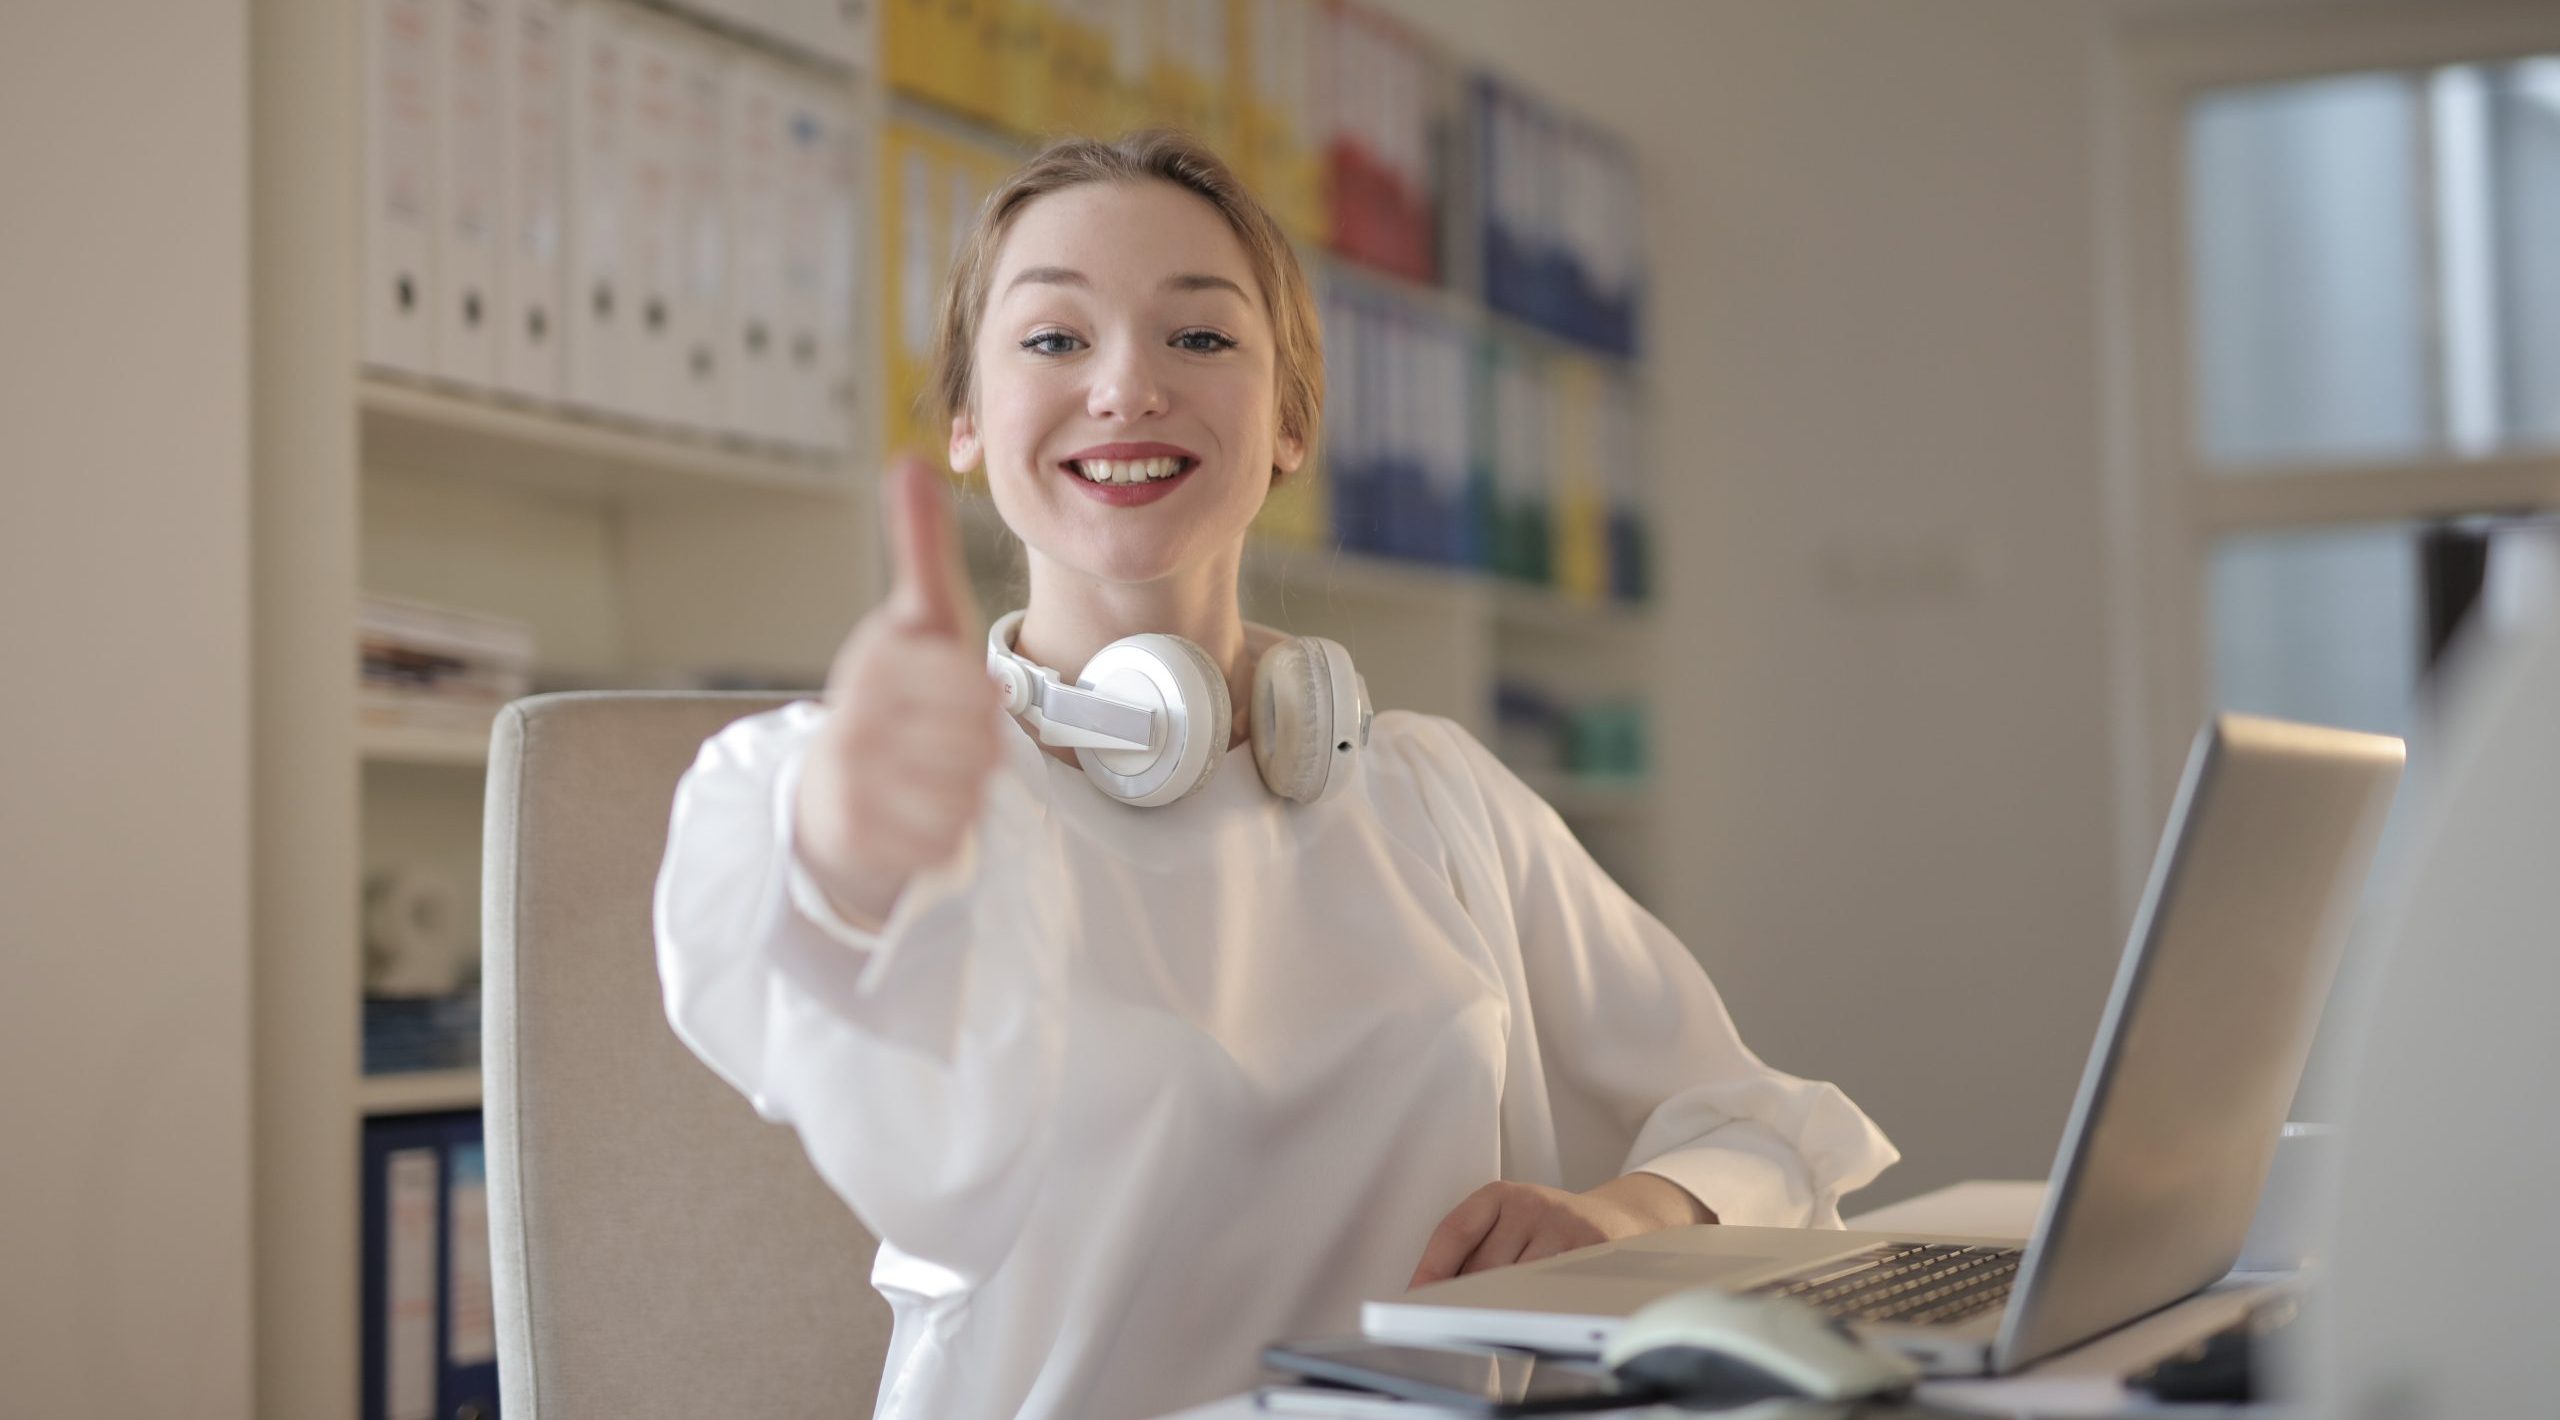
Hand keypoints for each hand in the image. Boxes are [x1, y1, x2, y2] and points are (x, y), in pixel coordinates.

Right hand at [792, 455, 999, 929]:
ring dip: (966, 791)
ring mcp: (849, 780)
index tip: (960, 700)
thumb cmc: (895, 697)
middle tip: (952, 746)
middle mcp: (852, 718)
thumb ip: (921, 546)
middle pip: (977, 743)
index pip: (971, 687)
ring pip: (965, 792)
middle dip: (979, 749)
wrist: (830, 794)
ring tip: (935, 776)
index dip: (980, 701)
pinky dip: (948, 832)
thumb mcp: (917, 619)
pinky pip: (944, 838)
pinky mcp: (855, 836)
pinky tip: (922, 813)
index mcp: (875, 660)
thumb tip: (908, 457)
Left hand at [1406, 1174, 1714, 1289]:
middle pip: (1485, 1266)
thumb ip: (1478, 1250)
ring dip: (1508, 1306)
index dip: (1432, 1267)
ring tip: (1506, 1315)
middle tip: (1460, 1318)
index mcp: (1501, 1195)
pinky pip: (1555, 1289)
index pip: (1455, 1230)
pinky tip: (1539, 1310)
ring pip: (1519, 1282)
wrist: (1620, 1219)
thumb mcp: (1512, 1223)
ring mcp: (1564, 1225)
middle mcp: (1531, 1203)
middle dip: (1471, 1297)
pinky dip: (1542, 1305)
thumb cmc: (1552, 1229)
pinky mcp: (1593, 1247)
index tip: (1415, 1296)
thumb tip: (1436, 1293)